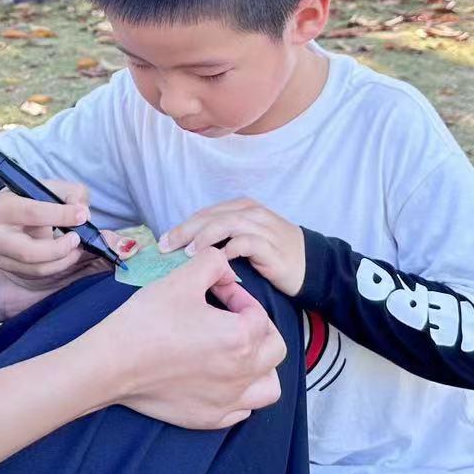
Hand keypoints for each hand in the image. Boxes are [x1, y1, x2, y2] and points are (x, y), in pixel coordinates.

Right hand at [0, 182, 102, 296]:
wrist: (10, 215)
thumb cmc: (33, 199)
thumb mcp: (51, 187)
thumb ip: (71, 193)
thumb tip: (82, 211)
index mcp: (2, 207)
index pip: (33, 213)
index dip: (61, 215)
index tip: (82, 216)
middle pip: (29, 252)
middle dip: (59, 249)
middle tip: (78, 239)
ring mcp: (0, 256)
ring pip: (36, 268)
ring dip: (63, 260)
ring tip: (77, 247)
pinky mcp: (9, 269)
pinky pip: (38, 274)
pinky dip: (58, 266)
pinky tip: (68, 255)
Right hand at [91, 247, 285, 428]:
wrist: (111, 364)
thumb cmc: (147, 321)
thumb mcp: (182, 278)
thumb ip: (213, 263)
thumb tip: (225, 268)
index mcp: (241, 338)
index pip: (258, 312)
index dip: (238, 295)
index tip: (216, 290)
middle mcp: (242, 374)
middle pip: (274, 349)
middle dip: (259, 328)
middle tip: (232, 317)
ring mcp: (227, 401)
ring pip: (268, 386)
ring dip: (260, 366)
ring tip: (237, 351)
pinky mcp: (209, 419)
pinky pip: (242, 409)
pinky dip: (239, 393)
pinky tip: (218, 377)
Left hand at [160, 199, 305, 296]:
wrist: (311, 265)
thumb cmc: (273, 255)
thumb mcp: (246, 240)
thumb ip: (222, 238)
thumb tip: (187, 250)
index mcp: (242, 208)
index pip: (205, 214)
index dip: (182, 226)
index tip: (162, 242)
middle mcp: (251, 212)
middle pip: (211, 217)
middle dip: (185, 231)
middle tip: (166, 247)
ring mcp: (262, 227)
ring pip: (226, 225)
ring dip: (204, 237)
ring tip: (187, 252)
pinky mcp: (271, 245)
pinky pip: (246, 242)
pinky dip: (229, 248)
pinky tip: (217, 259)